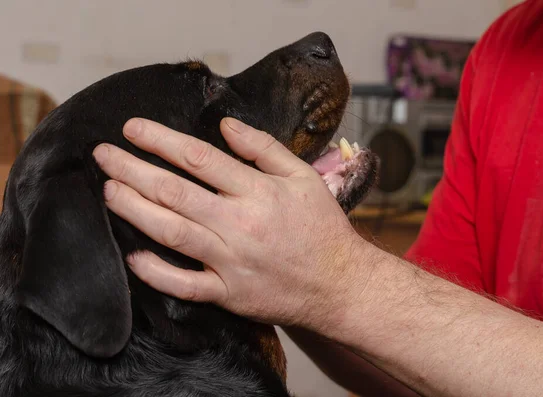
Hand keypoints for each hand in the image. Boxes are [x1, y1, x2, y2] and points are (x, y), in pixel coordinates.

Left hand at [92, 117, 371, 328]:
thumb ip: (264, 148)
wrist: (339, 283)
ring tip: (108, 192)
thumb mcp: (303, 177)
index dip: (159, 140)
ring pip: (171, 233)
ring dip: (134, 211)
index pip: (198, 157)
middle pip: (174, 192)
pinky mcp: (228, 294)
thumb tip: (226, 125)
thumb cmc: (322, 228)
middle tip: (103, 156)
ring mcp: (231, 261)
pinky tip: (132, 256)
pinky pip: (184, 284)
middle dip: (132, 170)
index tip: (132, 129)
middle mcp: (239, 224)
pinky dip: (155, 272)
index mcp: (257, 192)